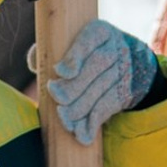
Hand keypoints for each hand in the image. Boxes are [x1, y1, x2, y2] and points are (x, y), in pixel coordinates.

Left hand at [49, 19, 157, 145]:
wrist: (132, 67)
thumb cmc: (90, 56)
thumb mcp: (76, 45)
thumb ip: (52, 50)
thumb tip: (34, 60)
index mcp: (99, 32)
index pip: (88, 41)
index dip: (75, 56)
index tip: (59, 71)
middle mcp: (116, 48)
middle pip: (95, 66)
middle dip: (73, 86)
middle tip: (56, 97)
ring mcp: (124, 71)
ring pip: (100, 91)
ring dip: (80, 109)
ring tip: (64, 119)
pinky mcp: (125, 93)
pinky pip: (107, 109)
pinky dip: (92, 124)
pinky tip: (81, 134)